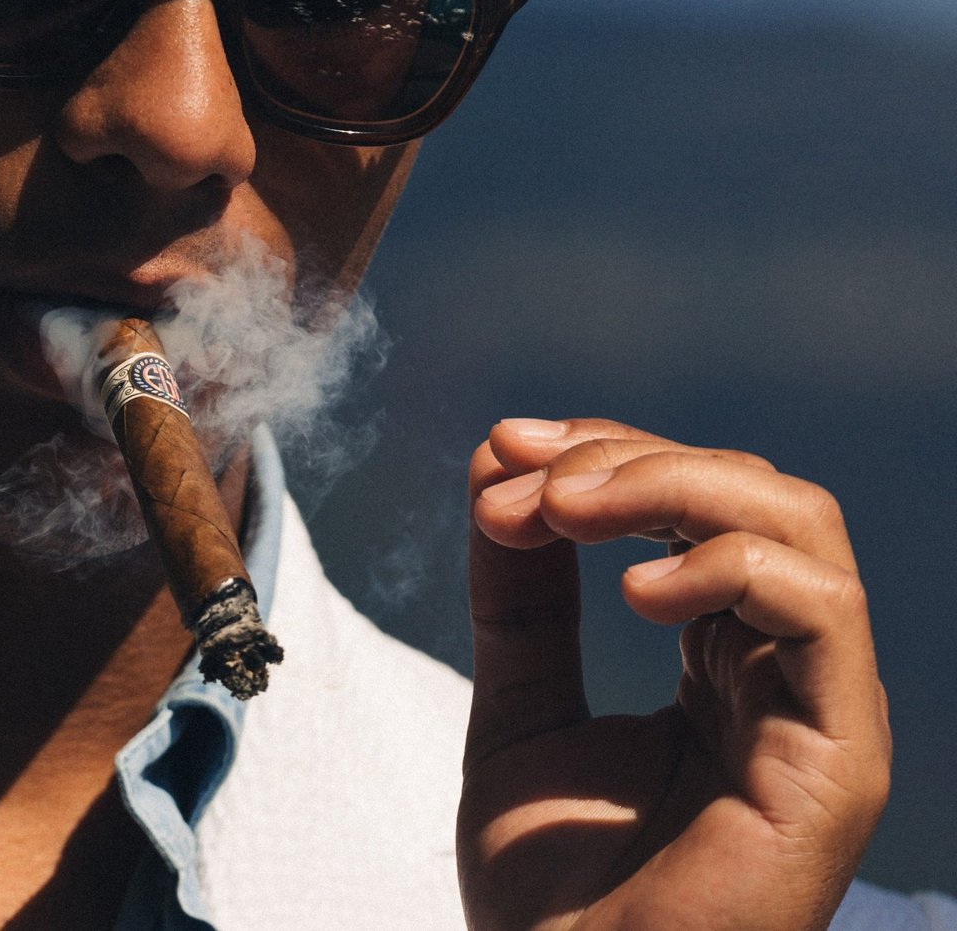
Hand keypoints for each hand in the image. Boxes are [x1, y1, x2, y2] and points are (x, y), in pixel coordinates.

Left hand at [456, 418, 890, 930]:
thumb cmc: (553, 892)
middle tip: (527, 477)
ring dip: (672, 486)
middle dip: (627, 459)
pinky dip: (727, 566)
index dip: (605, 455)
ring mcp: (815, 713)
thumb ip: (520, 598)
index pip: (694, 508)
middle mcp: (777, 674)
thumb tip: (498, 463)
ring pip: (798, 527)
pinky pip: (821, 613)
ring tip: (566, 510)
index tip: (503, 449)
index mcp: (718, 662)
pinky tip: (633, 594)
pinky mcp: (836, 761)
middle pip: (750, 494)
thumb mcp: (519, 708)